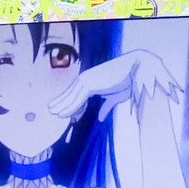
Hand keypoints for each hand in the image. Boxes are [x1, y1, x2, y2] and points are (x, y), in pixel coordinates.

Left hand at [47, 49, 179, 124]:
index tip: (65, 111)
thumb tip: (100, 119)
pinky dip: (68, 108)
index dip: (71, 103)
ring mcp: (87, 80)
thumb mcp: (115, 97)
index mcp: (92, 80)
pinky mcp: (90, 84)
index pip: (78, 93)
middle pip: (71, 94)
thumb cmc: (128, 81)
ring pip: (71, 97)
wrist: (136, 68)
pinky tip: (61, 114)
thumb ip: (105, 107)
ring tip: (52, 112)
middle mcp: (87, 79)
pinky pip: (77, 99)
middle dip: (61, 103)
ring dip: (61, 106)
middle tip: (51, 110)